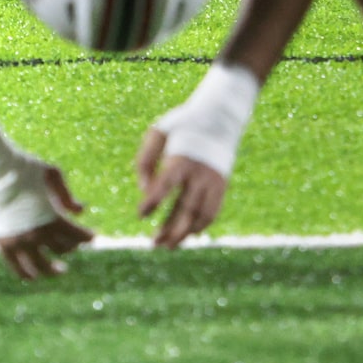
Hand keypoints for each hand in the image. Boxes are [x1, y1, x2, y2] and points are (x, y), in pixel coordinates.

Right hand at [0, 161, 91, 280]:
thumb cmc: (23, 167)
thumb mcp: (52, 174)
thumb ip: (67, 195)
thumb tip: (80, 211)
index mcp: (52, 218)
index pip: (77, 236)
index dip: (87, 236)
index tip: (90, 236)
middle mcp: (37, 234)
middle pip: (62, 250)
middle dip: (71, 246)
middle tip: (72, 244)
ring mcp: (19, 241)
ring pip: (41, 267)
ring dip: (53, 270)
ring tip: (59, 270)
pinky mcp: (3, 244)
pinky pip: (18, 268)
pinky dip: (27, 275)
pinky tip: (34, 276)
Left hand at [135, 124, 229, 248]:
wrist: (219, 117)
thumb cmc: (181, 125)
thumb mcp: (157, 133)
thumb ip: (145, 160)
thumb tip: (143, 191)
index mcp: (181, 158)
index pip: (165, 185)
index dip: (153, 201)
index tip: (140, 215)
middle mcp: (200, 173)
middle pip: (185, 208)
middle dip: (170, 229)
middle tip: (154, 244)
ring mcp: (213, 181)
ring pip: (200, 216)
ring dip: (184, 233)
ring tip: (168, 245)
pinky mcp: (222, 186)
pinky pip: (213, 212)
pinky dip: (201, 226)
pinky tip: (187, 234)